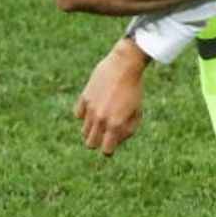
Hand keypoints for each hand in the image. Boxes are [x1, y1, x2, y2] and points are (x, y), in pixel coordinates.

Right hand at [74, 36, 149, 155]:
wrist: (124, 65)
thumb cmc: (134, 90)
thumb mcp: (137, 112)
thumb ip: (128, 130)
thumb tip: (116, 141)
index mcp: (115, 124)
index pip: (106, 150)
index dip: (109, 150)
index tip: (112, 144)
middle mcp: (101, 119)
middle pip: (90, 144)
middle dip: (98, 142)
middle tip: (106, 133)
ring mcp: (90, 109)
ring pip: (84, 130)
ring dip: (92, 129)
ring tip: (102, 119)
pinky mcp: (84, 98)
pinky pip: (78, 115)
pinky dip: (84, 115)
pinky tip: (94, 108)